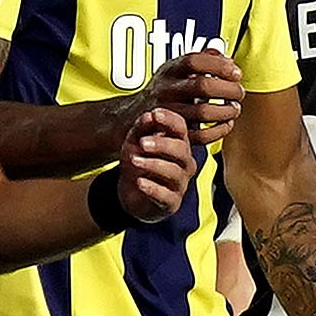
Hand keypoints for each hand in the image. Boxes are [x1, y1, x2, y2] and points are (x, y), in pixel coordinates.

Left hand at [107, 97, 195, 224]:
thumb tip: (149, 115)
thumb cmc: (138, 164)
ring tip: (134, 161)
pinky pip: (166, 196)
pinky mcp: (171, 203)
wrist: (131, 194)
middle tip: (142, 143)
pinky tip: (139, 182)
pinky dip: (152, 188)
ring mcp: (180, 184)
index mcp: (178, 144)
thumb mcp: (135, 142)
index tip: (155, 113)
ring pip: (174, 172)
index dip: (170, 120)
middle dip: (161, 144)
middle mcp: (185, 163)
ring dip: (153, 165)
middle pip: (181, 150)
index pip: (181, 128)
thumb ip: (142, 128)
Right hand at [141, 45, 243, 149]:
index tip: (236, 72)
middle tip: (239, 92)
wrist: (134, 117)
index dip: (219, 65)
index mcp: (169, 70)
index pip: (194, 61)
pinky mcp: (173, 134)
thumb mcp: (176, 69)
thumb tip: (228, 61)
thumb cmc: (164, 91)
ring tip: (234, 108)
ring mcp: (168, 113)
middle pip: (202, 86)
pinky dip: (219, 131)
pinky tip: (226, 124)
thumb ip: (203, 59)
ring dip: (226, 110)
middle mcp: (166, 90)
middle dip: (228, 89)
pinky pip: (200, 135)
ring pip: (203, 112)